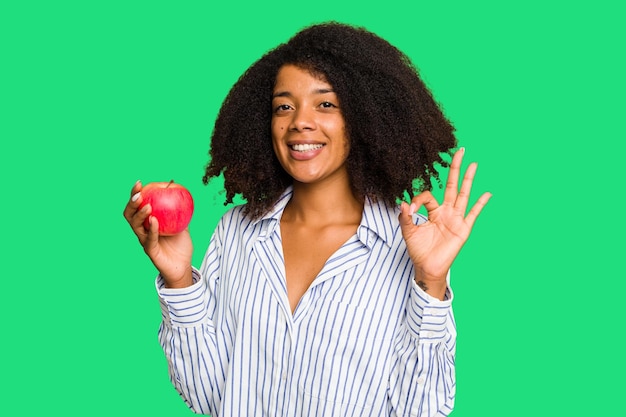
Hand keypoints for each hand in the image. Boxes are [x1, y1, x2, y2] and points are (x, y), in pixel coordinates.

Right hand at [123, 181, 193, 287]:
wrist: (182, 266)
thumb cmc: (180, 245)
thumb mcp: (182, 224)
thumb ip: (180, 210)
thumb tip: (183, 192)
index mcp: (146, 223)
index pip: (137, 206)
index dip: (136, 194)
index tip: (140, 183)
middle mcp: (142, 231)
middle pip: (130, 214)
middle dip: (132, 202)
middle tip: (139, 193)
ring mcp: (144, 241)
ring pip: (136, 226)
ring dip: (140, 214)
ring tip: (148, 205)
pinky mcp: (150, 251)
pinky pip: (149, 238)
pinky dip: (152, 228)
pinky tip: (154, 220)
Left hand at [398, 148, 490, 298]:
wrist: (427, 267)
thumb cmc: (419, 250)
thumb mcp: (408, 232)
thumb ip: (405, 218)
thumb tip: (403, 203)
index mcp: (433, 211)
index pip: (428, 196)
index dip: (419, 199)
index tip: (410, 208)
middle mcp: (446, 212)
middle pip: (451, 186)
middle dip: (454, 168)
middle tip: (458, 150)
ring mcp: (456, 219)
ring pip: (463, 194)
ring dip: (468, 179)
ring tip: (473, 163)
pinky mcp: (463, 229)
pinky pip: (473, 214)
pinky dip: (480, 204)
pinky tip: (488, 193)